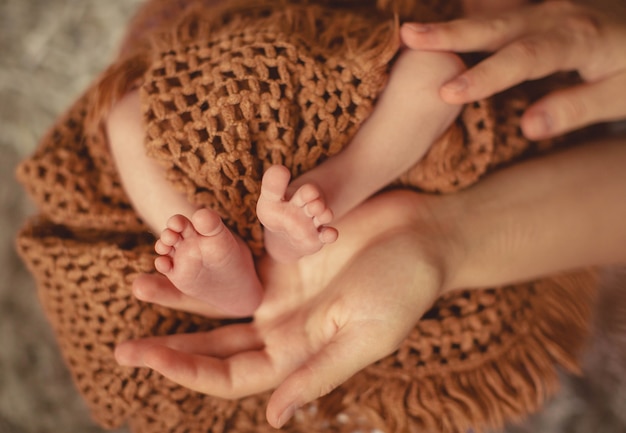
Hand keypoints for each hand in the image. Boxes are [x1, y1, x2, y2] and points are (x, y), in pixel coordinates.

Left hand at [115, 191, 445, 427]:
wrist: (424, 236)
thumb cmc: (404, 288)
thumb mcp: (366, 334)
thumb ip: (319, 371)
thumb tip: (273, 416)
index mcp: (301, 353)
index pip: (234, 375)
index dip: (190, 372)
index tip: (147, 359)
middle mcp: (285, 326)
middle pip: (217, 345)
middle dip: (172, 348)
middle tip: (124, 348)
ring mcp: (283, 289)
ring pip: (221, 302)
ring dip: (182, 300)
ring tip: (139, 289)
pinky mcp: (285, 253)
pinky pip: (237, 259)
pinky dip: (209, 260)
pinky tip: (181, 251)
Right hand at [401, 1, 625, 138]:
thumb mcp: (621, 96)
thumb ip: (575, 109)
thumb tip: (527, 127)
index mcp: (577, 39)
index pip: (523, 58)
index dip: (484, 75)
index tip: (446, 92)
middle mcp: (556, 15)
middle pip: (497, 24)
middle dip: (451, 34)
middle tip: (410, 36)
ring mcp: (546, 5)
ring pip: (493, 10)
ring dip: (453, 19)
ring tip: (412, 28)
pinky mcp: (541, 6)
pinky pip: (502, 4)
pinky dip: (474, 7)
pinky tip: (449, 10)